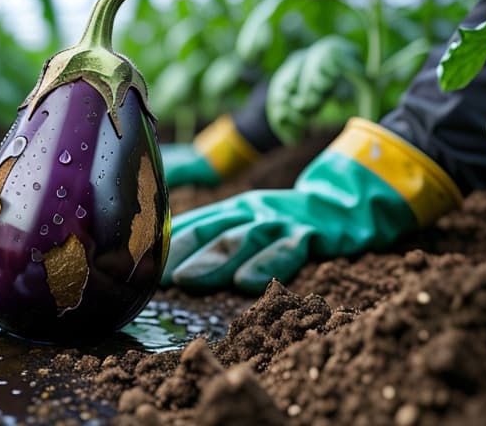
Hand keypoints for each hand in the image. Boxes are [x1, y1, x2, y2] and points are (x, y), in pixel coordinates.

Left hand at [162, 118, 462, 291]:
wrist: (346, 201)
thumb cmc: (287, 220)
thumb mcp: (252, 221)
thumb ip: (220, 236)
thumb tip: (171, 265)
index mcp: (236, 208)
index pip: (196, 221)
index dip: (168, 240)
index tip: (139, 260)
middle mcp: (254, 209)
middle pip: (213, 230)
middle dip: (183, 253)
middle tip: (156, 275)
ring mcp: (281, 220)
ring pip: (243, 238)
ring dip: (213, 260)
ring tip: (188, 281)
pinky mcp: (310, 233)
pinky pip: (286, 250)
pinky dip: (265, 265)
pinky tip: (247, 283)